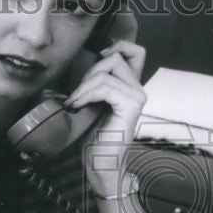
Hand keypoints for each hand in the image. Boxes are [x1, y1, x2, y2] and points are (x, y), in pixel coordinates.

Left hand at [65, 39, 146, 196]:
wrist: (100, 165)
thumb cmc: (93, 139)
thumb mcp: (91, 103)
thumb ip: (94, 84)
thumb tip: (80, 63)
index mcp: (130, 87)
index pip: (136, 52)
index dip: (117, 47)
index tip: (98, 60)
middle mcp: (138, 90)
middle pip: (116, 57)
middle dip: (90, 71)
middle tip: (77, 95)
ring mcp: (137, 98)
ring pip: (108, 72)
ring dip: (84, 86)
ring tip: (74, 103)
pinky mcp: (131, 107)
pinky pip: (105, 87)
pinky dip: (86, 94)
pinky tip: (76, 106)